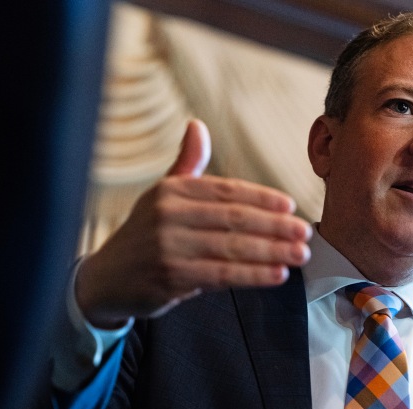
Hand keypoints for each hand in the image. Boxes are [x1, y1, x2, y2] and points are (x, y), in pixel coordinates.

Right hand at [75, 119, 311, 327]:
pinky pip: (222, 275)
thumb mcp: (162, 195)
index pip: (226, 190)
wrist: (107, 278)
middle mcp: (168, 215)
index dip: (262, 198)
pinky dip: (253, 275)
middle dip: (275, 226)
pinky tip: (277, 274)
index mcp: (172, 190)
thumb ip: (187, 164)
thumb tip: (197, 126)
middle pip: (234, 219)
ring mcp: (168, 247)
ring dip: (272, 251)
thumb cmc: (146, 233)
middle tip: (305, 232)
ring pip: (232, 248)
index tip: (290, 206)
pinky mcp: (171, 278)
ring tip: (299, 253)